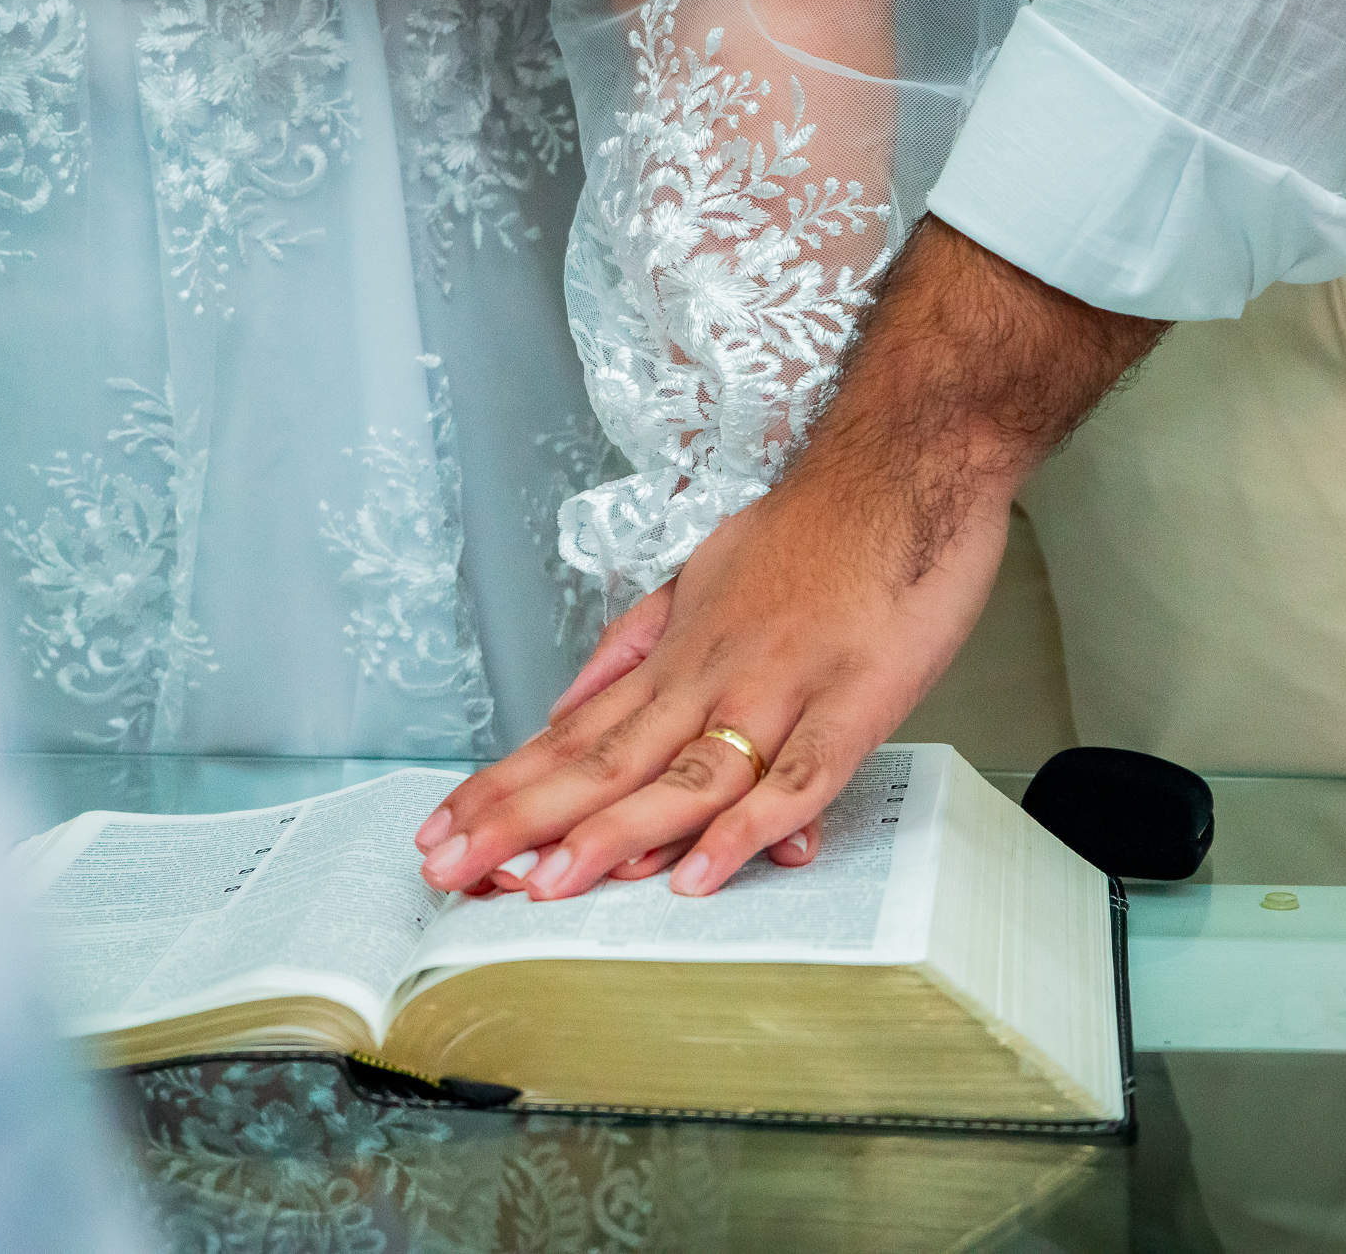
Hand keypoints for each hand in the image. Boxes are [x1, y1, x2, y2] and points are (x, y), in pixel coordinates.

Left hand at [417, 218, 1164, 900]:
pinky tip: (700, 874)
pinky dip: (748, 829)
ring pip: (685, 775)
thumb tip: (564, 708)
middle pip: (604, 760)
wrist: (905, 461)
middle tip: (450, 870)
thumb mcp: (699, 576)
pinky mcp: (854, 701)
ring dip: (613, 832)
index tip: (441, 832)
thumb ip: (633, 648)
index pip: (572, 734)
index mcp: (675, 656)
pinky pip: (797, 778)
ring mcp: (780, 689)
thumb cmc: (812, 528)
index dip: (504, 787)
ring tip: (549, 884)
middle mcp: (710, 676)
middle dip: (522, 819)